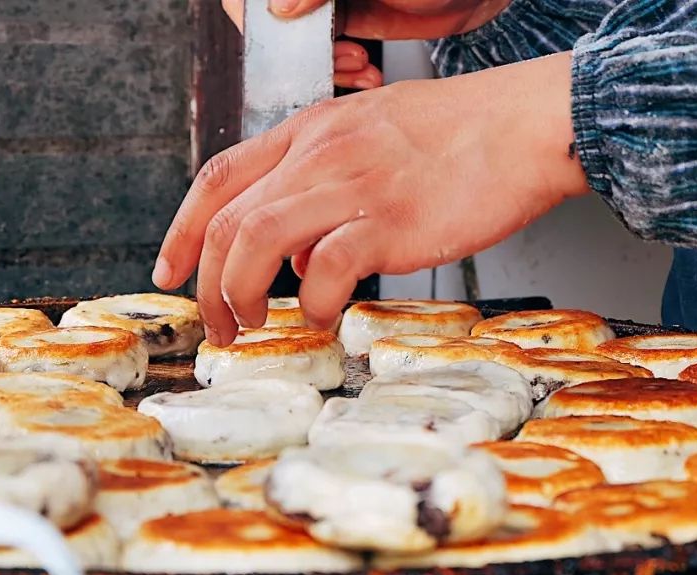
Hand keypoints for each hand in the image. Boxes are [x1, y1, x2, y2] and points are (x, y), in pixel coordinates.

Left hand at [153, 52, 587, 345]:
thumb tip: (300, 261)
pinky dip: (316, 305)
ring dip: (241, 294)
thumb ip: (325, 190)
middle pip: (228, 220)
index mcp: (311, 132)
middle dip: (207, 283)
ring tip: (257, 325)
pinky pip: (327, 271)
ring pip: (256, 241)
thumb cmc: (461, 138)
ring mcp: (352, 185)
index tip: (170, 270)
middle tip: (220, 325)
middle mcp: (319, 153)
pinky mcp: (390, 221)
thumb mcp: (373, 140)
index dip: (182, 230)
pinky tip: (329, 318)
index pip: (219, 177)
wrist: (526, 125)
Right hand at [221, 0, 511, 89]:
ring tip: (362, 70)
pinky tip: (368, 78)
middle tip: (342, 58)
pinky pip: (330, 60)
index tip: (287, 31)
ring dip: (328, 68)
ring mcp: (329, 5)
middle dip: (305, 51)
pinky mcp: (350, 27)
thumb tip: (281, 8)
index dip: (262, 18)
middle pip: (276, 26)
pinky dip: (346, 76)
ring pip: (302, 47)